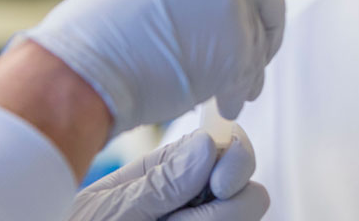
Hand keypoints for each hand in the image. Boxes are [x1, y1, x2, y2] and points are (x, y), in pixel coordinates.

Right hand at [23, 0, 284, 134]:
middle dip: (269, 25)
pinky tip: (220, 103)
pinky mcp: (236, 41)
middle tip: (256, 57)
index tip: (254, 19)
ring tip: (228, 91)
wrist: (81, 67)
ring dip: (249, 68)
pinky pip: (251, 71)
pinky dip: (238, 91)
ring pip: (261, 36)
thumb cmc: (101, 37)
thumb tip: (225, 9)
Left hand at [68, 126, 268, 220]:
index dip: (237, 160)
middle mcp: (190, 201)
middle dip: (228, 208)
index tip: (220, 182)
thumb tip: (206, 144)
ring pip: (240, 219)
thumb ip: (159, 184)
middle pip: (249, 194)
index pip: (228, 150)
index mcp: (170, 171)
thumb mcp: (109, 209)